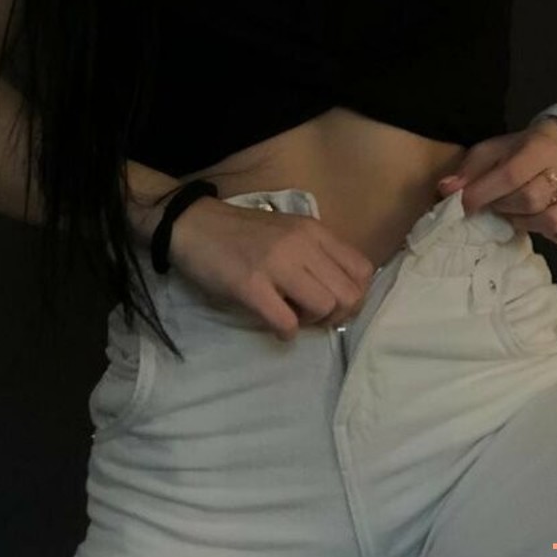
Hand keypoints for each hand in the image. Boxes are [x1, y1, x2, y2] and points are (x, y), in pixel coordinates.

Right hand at [167, 198, 376, 341]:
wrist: (194, 224)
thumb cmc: (243, 232)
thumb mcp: (289, 231)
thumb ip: (316, 253)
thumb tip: (339, 293)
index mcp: (314, 230)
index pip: (363, 270)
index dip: (355, 295)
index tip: (333, 302)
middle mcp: (301, 244)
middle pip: (349, 295)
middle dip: (336, 315)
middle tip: (313, 315)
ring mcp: (276, 264)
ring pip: (325, 307)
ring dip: (312, 322)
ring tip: (292, 316)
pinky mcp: (250, 285)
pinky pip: (286, 322)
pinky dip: (285, 332)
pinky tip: (274, 324)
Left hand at [435, 117, 556, 250]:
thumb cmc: (520, 151)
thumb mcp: (491, 150)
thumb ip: (469, 169)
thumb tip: (447, 190)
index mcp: (539, 149)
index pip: (510, 175)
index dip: (482, 193)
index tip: (462, 204)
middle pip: (531, 200)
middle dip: (503, 206)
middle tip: (494, 204)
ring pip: (552, 221)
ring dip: (524, 222)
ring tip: (514, 213)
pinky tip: (547, 232)